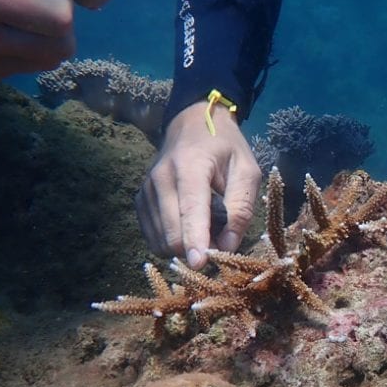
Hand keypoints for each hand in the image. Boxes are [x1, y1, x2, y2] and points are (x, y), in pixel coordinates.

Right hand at [136, 102, 262, 265]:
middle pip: (172, 232)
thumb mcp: (247, 171)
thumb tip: (227, 247)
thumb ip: (241, 209)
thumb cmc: (225, 147)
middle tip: (219, 240)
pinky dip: (171, 241)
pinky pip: (152, 236)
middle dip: (195, 248)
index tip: (200, 263)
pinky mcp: (139, 200)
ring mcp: (145, 189)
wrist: (192, 123)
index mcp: (190, 166)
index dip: (195, 239)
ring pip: (160, 239)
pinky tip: (187, 228)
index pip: (190, 209)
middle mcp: (161, 178)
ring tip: (206, 228)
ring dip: (184, 246)